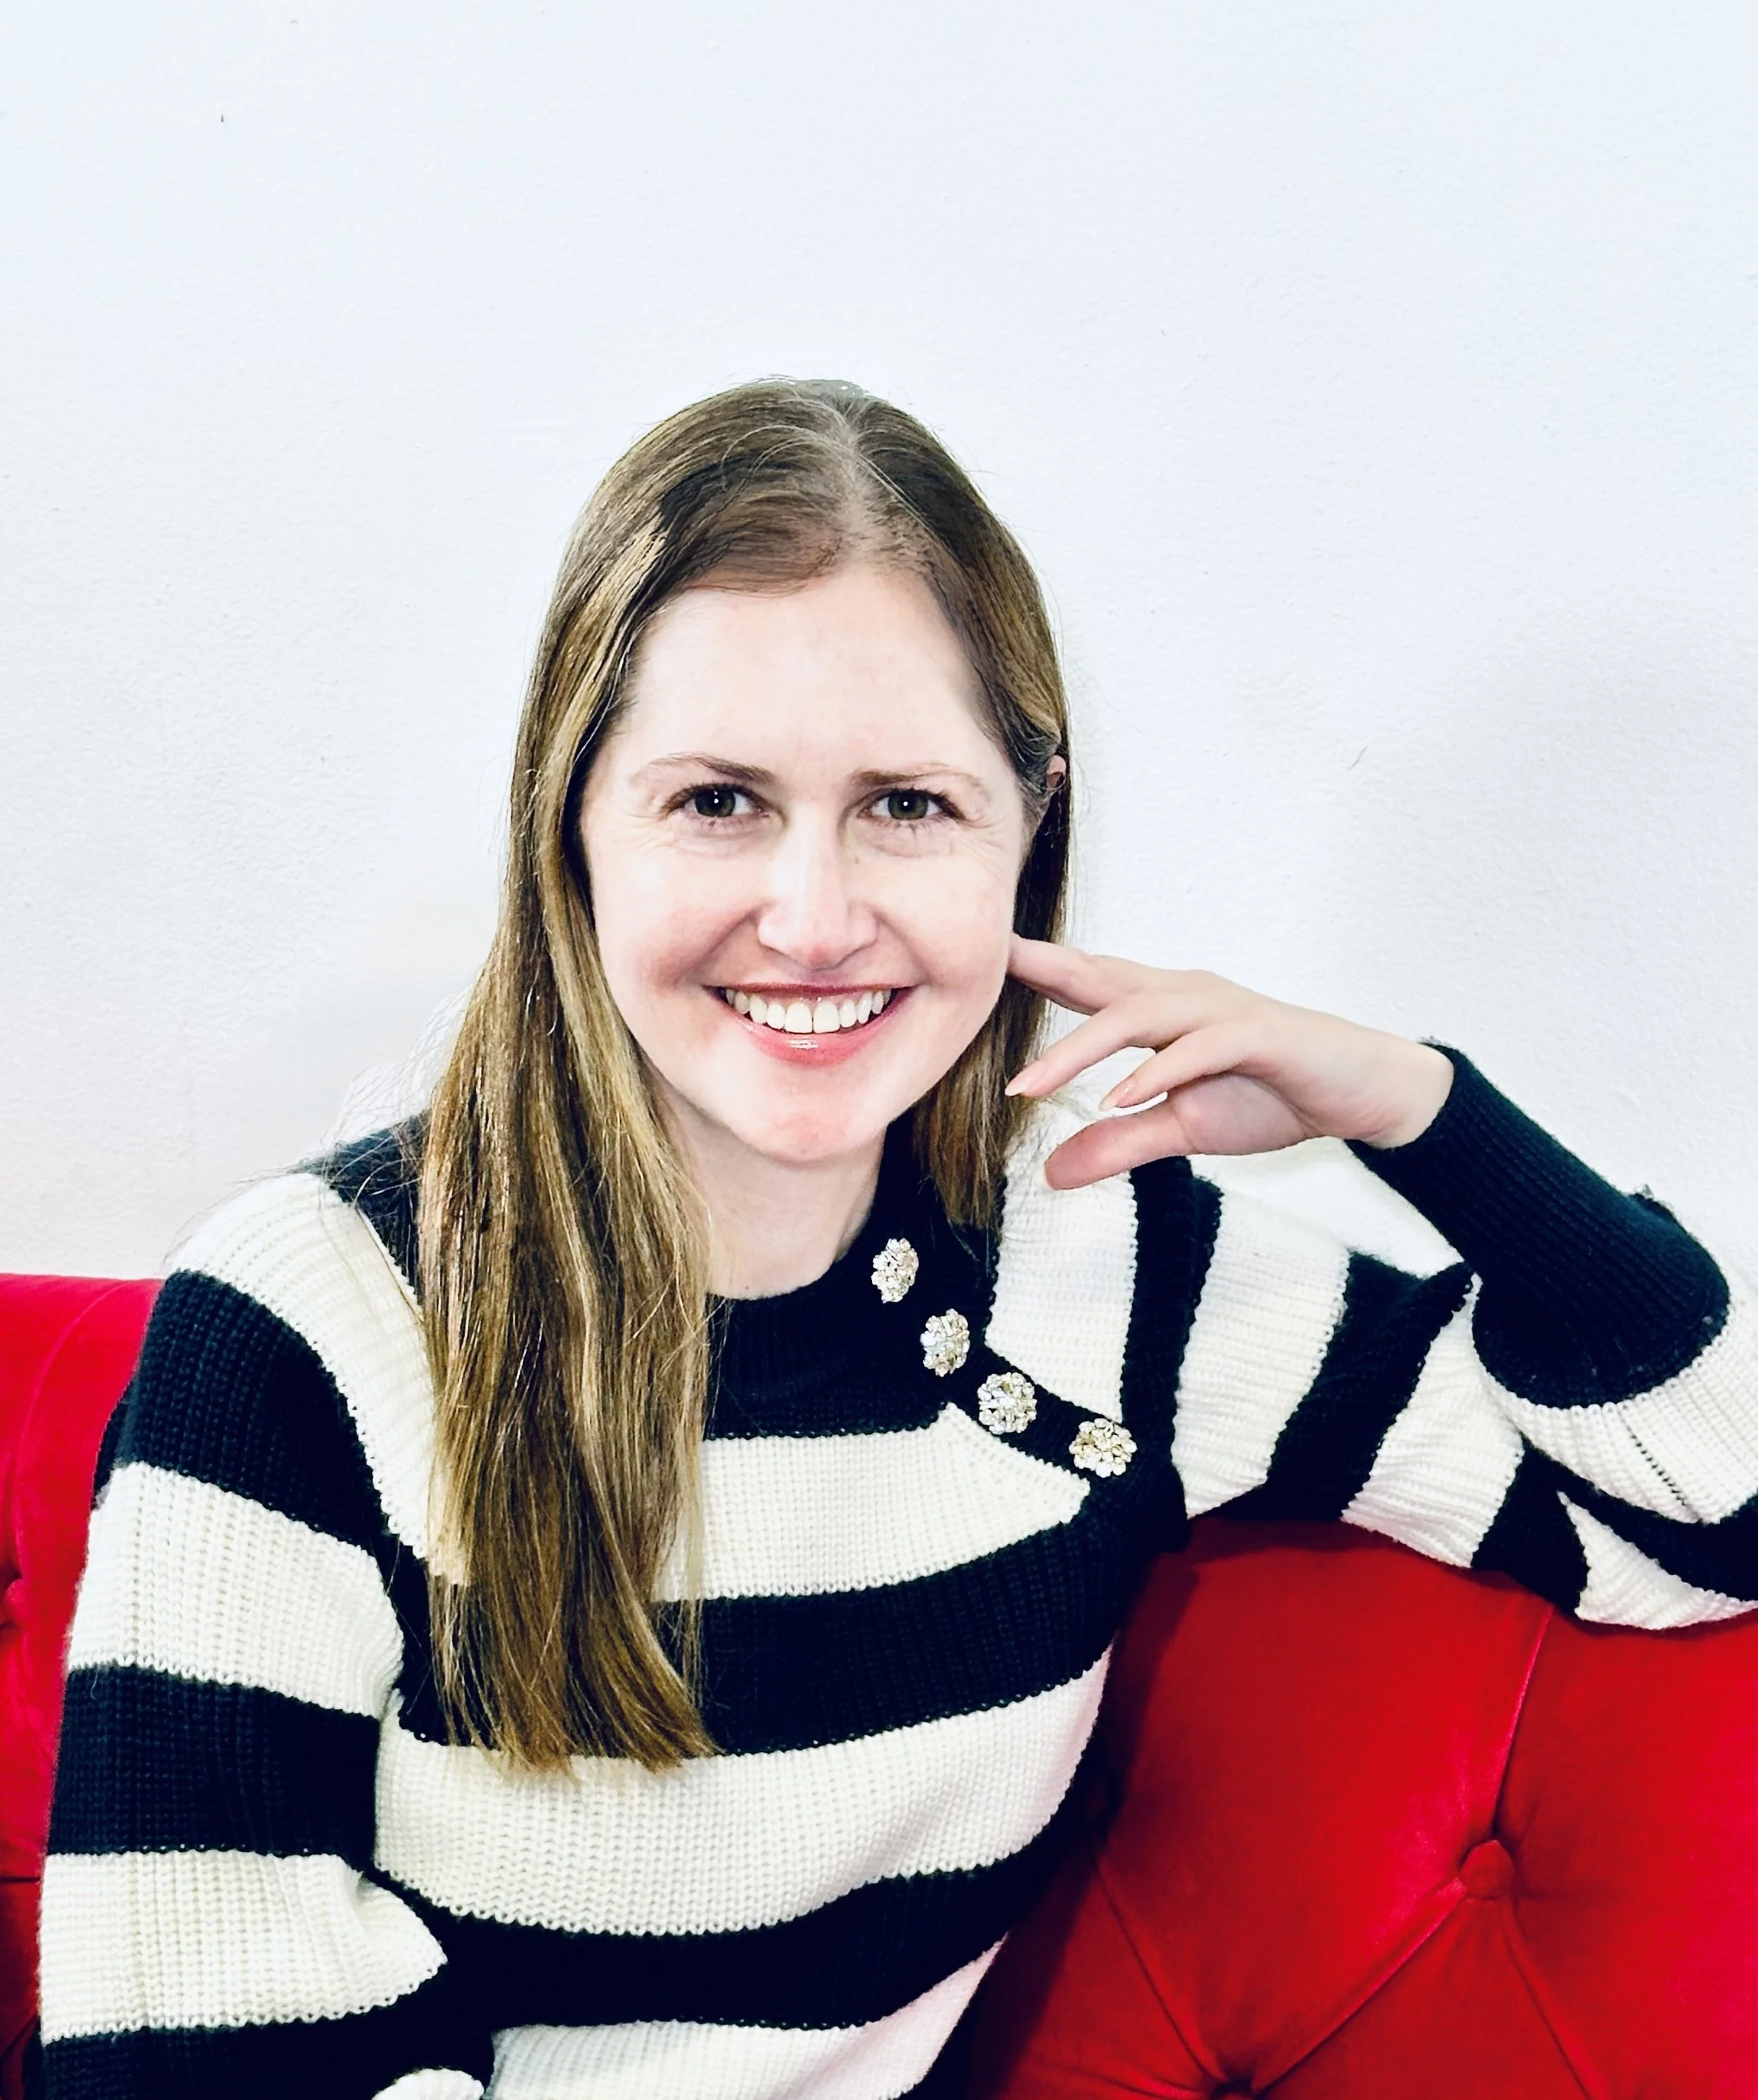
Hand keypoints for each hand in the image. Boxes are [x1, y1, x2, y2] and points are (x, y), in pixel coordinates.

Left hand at [1004, 936, 1454, 1190]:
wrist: (1362, 1093)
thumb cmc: (1271, 1097)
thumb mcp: (1182, 1130)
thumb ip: (1119, 1145)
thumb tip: (1053, 1173)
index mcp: (1165, 1009)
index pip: (1090, 984)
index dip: (1037, 970)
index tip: (980, 962)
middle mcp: (1186, 996)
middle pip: (1102, 980)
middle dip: (1041, 973)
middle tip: (979, 975)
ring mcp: (1222, 1010)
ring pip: (1138, 1015)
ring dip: (1079, 1050)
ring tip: (1030, 1087)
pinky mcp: (1258, 1034)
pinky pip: (1197, 1049)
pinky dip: (1155, 1073)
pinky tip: (1118, 1098)